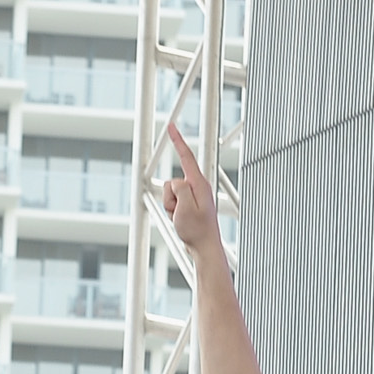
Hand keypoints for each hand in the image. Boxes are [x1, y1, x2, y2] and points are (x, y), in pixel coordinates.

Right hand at [161, 124, 225, 268]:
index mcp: (199, 184)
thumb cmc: (197, 230)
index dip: (177, 140)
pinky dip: (172, 212)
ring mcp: (194, 196)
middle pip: (172, 182)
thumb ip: (179, 188)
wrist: (205, 247)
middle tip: (179, 214)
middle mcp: (198, 187)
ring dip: (170, 206)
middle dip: (169, 198)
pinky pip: (172, 202)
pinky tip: (182, 221)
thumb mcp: (184, 207)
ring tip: (181, 218)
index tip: (171, 126)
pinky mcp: (190, 204)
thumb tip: (176, 182)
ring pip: (170, 193)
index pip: (186, 156)